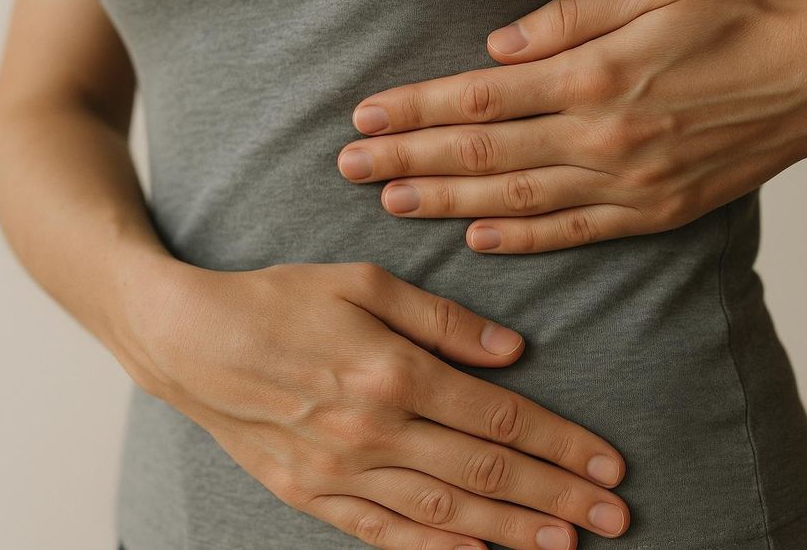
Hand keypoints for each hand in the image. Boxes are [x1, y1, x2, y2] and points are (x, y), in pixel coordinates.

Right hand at [128, 260, 629, 549]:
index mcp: (394, 371)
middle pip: (486, 470)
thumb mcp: (364, 282)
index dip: (562, 443)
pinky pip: (383, 531)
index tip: (610, 465)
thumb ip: (444, 320)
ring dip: (512, 530)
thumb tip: (513, 352)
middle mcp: (374, 429)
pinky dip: (435, 546)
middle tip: (616, 519)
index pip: (500, 416)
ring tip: (567, 545)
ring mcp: (340, 470)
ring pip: (445, 508)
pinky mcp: (311, 494)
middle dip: (559, 496)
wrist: (190, 339)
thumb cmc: (281, 299)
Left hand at [337, 0, 806, 252]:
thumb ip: (566, 19)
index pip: (478, 98)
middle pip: (481, 153)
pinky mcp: (651, 214)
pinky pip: (570, 233)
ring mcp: (625, 184)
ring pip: (514, 199)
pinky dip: (518, 239)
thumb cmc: (738, 20)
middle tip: (349, 169)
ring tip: (390, 204)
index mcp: (593, 75)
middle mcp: (600, 137)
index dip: (415, 108)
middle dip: (408, 159)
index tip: (365, 116)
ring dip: (445, 202)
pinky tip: (475, 239)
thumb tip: (497, 49)